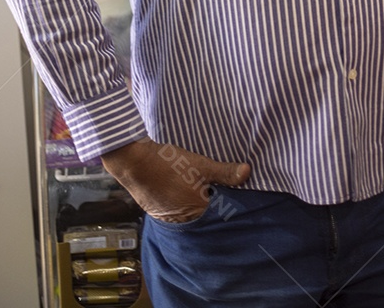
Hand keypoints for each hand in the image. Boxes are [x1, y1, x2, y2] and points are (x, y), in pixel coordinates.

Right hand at [102, 138, 250, 222]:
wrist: (135, 163)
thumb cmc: (170, 164)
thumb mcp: (201, 165)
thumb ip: (225, 172)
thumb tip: (248, 172)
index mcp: (197, 211)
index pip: (217, 211)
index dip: (223, 200)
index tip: (227, 190)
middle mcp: (183, 220)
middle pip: (202, 212)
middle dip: (207, 201)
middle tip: (210, 185)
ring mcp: (167, 217)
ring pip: (187, 211)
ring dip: (192, 201)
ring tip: (193, 185)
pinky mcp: (155, 211)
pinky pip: (173, 209)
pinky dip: (178, 200)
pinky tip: (178, 187)